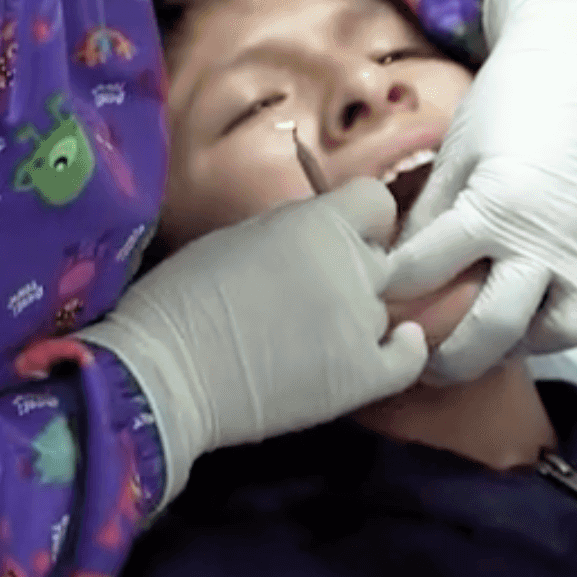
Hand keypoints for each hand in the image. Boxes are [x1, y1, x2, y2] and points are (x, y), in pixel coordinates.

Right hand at [81, 179, 426, 504]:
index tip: (340, 233)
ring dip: (355, 313)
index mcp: (316, 224)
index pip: (375, 201)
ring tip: (313, 333)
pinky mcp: (365, 376)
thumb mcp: (234, 236)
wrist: (168, 369)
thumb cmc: (181, 295)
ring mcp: (363, 324)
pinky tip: (382, 347)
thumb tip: (311, 238)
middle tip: (309, 290)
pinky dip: (400, 350)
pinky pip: (408, 357)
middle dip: (351, 267)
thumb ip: (287, 231)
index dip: (360, 218)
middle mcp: (351, 267)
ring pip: (382, 306)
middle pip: (379, 257)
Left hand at [387, 0, 576, 382]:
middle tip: (411, 359)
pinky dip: (544, 330)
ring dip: (506, 348)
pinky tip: (508, 324)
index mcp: (496, 208)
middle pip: (491, 325)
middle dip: (447, 353)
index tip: (361, 298)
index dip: (389, 287)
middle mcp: (545, 242)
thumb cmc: (506, 105)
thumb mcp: (453, 155)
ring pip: (548, 333)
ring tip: (464, 347)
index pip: (427, 268)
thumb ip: (428, 214)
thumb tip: (396, 264)